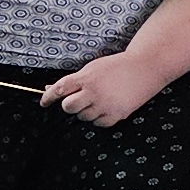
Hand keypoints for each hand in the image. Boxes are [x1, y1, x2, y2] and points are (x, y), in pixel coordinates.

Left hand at [42, 49, 169, 126]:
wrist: (145, 67)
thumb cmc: (117, 66)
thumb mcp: (92, 68)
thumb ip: (73, 80)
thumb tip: (50, 88)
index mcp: (85, 78)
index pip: (59, 90)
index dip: (48, 97)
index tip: (44, 103)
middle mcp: (93, 92)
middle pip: (68, 107)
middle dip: (69, 105)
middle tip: (77, 100)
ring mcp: (105, 105)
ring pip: (83, 117)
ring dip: (86, 111)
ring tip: (98, 100)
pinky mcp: (117, 114)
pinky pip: (99, 124)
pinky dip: (99, 118)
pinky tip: (106, 108)